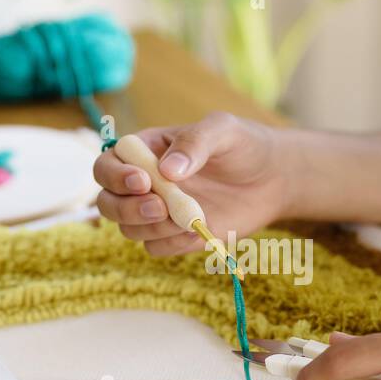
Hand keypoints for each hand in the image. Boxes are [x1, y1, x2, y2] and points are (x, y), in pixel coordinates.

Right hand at [92, 112, 290, 255]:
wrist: (273, 179)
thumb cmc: (244, 146)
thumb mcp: (223, 131)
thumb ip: (195, 142)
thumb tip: (167, 170)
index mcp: (145, 151)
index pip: (107, 165)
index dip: (115, 176)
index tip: (144, 181)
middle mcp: (144, 184)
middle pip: (108, 203)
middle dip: (127, 209)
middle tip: (161, 207)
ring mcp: (157, 212)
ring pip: (129, 230)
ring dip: (153, 229)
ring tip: (189, 217)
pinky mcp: (174, 236)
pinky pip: (156, 248)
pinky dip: (173, 244)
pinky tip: (200, 230)